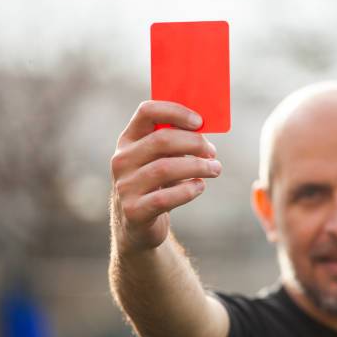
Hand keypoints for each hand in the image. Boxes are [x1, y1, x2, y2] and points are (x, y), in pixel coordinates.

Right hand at [110, 100, 220, 253]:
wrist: (137, 224)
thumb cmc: (157, 184)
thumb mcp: (161, 159)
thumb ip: (176, 143)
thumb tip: (205, 130)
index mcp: (128, 140)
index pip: (147, 112)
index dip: (175, 112)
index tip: (200, 122)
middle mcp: (122, 160)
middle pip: (161, 140)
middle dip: (194, 143)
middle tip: (212, 152)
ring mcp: (125, 186)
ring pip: (165, 168)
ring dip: (197, 167)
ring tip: (215, 169)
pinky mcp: (134, 211)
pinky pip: (165, 198)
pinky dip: (188, 190)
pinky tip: (200, 187)